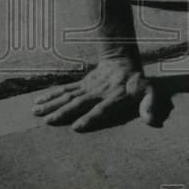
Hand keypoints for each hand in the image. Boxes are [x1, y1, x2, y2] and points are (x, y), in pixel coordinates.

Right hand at [33, 58, 165, 131]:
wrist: (122, 61)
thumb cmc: (137, 82)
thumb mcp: (150, 92)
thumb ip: (150, 106)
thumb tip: (151, 121)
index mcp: (114, 97)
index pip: (100, 109)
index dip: (89, 118)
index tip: (76, 127)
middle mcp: (98, 93)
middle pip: (78, 103)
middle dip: (62, 112)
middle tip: (47, 121)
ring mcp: (87, 88)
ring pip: (67, 96)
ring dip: (52, 104)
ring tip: (36, 112)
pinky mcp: (81, 85)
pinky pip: (64, 90)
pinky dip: (51, 96)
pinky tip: (38, 102)